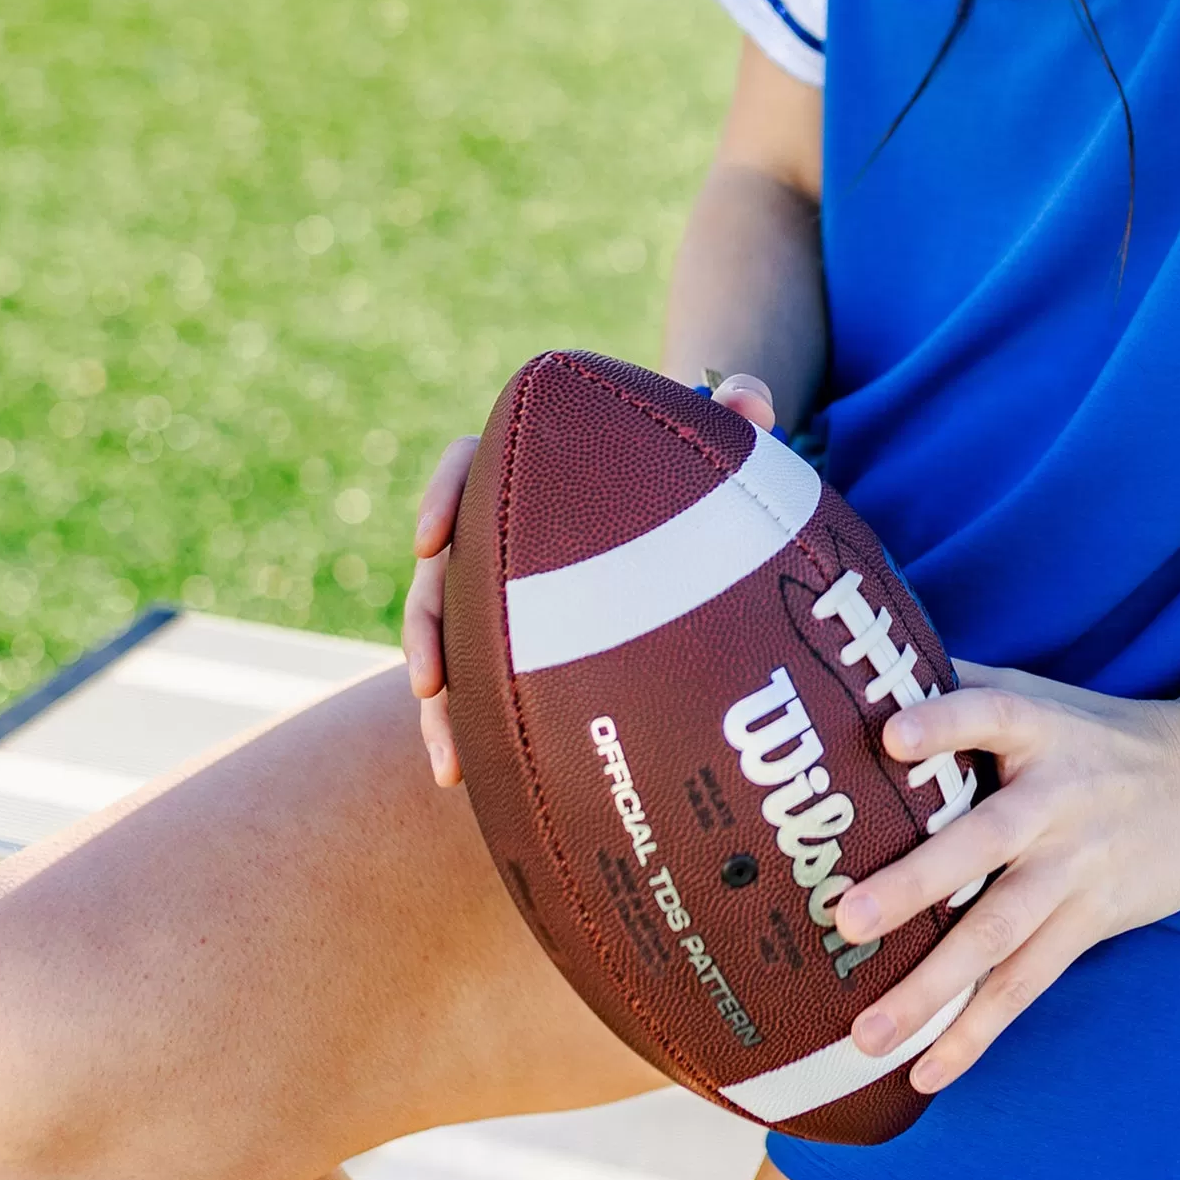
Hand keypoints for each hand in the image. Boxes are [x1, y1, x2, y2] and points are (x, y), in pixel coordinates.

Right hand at [400, 372, 777, 787]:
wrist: (680, 529)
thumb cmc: (686, 474)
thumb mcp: (711, 447)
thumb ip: (735, 414)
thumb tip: (753, 402)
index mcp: (531, 464)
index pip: (468, 465)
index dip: (441, 497)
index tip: (429, 540)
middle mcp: (501, 529)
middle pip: (440, 572)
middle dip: (426, 630)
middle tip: (430, 680)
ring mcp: (497, 591)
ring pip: (446, 642)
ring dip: (436, 703)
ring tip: (447, 762)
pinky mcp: (509, 643)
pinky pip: (473, 685)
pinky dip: (462, 731)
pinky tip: (463, 778)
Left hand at [831, 662, 1179, 1094]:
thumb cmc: (1096, 736)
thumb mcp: (1041, 696)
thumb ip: (962, 686)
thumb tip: (864, 671)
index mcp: (1039, 730)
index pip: (990, 714)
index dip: (943, 722)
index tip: (891, 735)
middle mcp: (1056, 799)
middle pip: (982, 842)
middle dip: (915, 885)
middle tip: (847, 917)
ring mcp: (1076, 866)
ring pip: (999, 933)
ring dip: (932, 987)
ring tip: (868, 1033)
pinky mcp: (1091, 921)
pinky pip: (1027, 982)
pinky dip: (978, 1030)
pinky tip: (928, 1071)